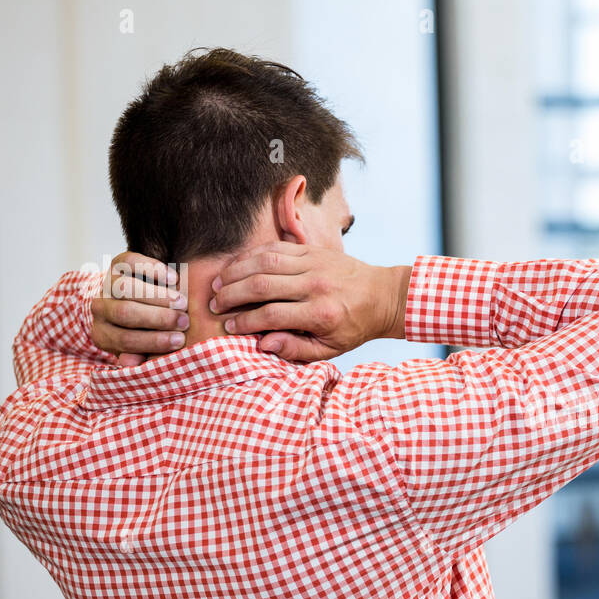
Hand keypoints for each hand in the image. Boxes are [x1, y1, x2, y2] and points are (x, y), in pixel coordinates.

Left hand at [91, 251, 187, 366]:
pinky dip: (153, 269)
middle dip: (157, 318)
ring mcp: (107, 284)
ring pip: (127, 289)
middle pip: (125, 313)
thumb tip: (130, 363)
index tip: (180, 340)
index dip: (153, 341)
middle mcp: (100, 309)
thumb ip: (143, 355)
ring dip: (158, 296)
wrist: (138, 301)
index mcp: (104, 335)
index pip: (125, 340)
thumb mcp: (143, 348)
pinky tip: (173, 279)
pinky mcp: (118, 264)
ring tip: (182, 302)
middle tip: (184, 321)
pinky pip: (132, 263)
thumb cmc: (147, 331)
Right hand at [211, 242, 408, 361]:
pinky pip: (276, 248)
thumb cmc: (354, 327)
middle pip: (262, 285)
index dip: (245, 322)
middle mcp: (316, 286)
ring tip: (218, 284)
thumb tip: (264, 345)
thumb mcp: (331, 349)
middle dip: (233, 295)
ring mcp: (314, 264)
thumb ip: (297, 349)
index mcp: (321, 314)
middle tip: (215, 304)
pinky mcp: (313, 250)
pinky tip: (237, 266)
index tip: (229, 326)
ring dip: (236, 272)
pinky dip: (252, 255)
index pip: (272, 316)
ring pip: (265, 262)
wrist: (383, 296)